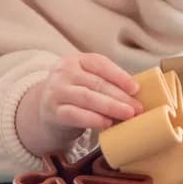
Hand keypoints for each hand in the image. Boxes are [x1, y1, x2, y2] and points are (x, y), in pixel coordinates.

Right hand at [16, 53, 142, 155]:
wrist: (45, 112)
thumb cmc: (75, 95)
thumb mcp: (86, 81)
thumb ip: (105, 83)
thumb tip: (137, 94)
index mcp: (75, 60)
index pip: (101, 64)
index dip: (120, 76)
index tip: (136, 89)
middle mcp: (63, 72)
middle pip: (97, 83)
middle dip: (120, 96)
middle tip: (138, 108)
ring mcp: (56, 91)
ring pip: (88, 98)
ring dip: (111, 107)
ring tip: (128, 115)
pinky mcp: (53, 111)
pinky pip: (75, 114)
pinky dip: (93, 119)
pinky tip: (107, 123)